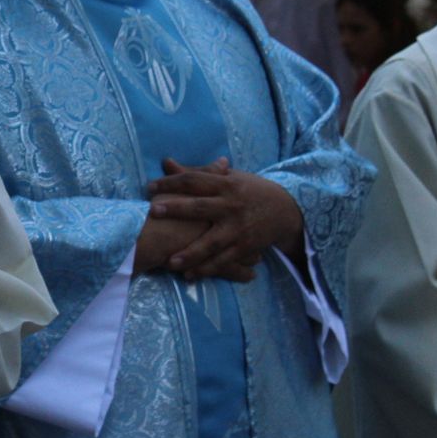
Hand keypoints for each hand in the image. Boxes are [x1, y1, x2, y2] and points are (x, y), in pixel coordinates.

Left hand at [146, 159, 303, 281]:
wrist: (286, 210)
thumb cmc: (249, 190)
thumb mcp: (228, 178)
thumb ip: (197, 173)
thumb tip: (166, 162)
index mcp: (225, 184)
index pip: (194, 181)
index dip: (172, 182)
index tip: (149, 187)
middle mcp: (231, 205)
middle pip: (200, 207)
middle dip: (176, 209)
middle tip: (152, 212)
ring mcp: (238, 228)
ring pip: (212, 242)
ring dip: (191, 253)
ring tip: (170, 262)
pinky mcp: (245, 247)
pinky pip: (224, 260)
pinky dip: (207, 268)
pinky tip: (189, 275)